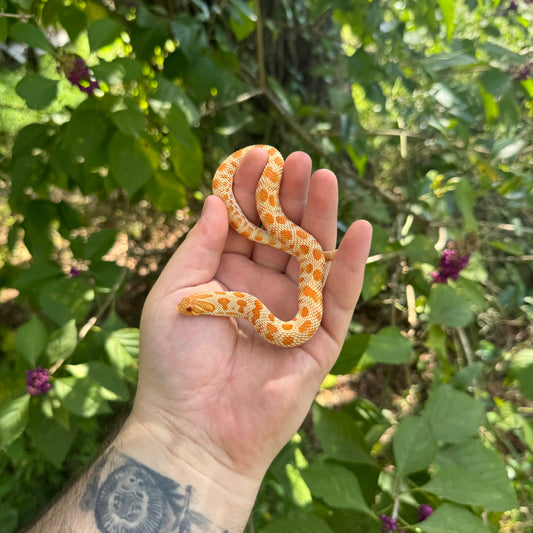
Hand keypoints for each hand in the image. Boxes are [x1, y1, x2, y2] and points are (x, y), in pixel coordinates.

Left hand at [132, 147, 371, 484]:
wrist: (195, 431)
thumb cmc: (174, 363)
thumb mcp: (176, 293)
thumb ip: (199, 248)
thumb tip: (215, 202)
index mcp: (226, 277)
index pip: (245, 224)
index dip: (251, 190)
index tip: (258, 155)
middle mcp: (262, 289)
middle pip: (283, 234)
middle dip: (290, 196)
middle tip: (298, 159)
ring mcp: (293, 312)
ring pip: (314, 257)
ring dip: (321, 219)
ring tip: (325, 178)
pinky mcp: (320, 339)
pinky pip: (340, 298)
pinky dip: (352, 266)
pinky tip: (360, 230)